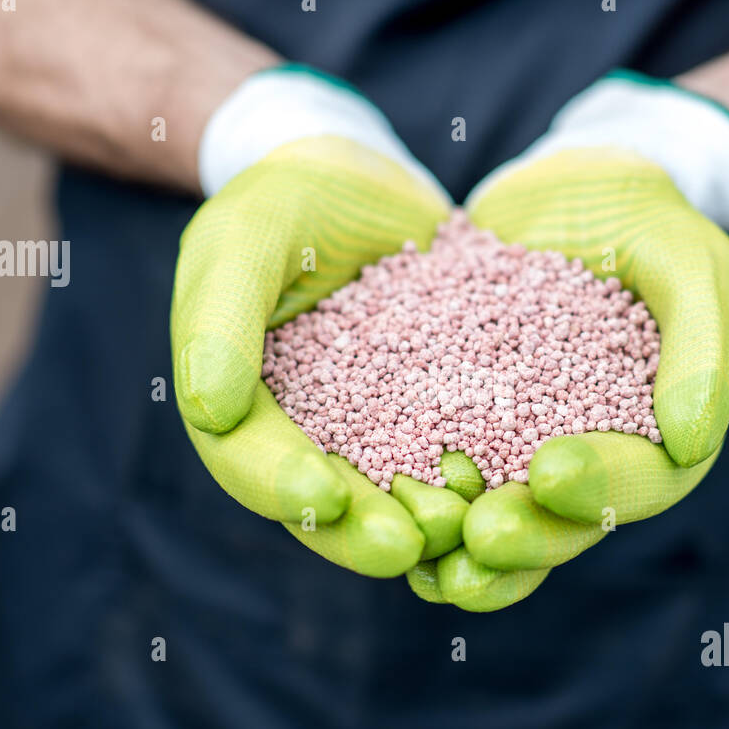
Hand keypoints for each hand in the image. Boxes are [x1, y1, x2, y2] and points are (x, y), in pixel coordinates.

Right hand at [173, 65, 468, 576]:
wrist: (359, 178)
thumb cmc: (284, 201)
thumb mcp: (242, 238)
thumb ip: (219, 322)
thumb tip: (207, 411)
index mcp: (241, 407)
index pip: (250, 459)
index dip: (280, 484)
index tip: (322, 497)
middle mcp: (308, 436)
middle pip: (327, 501)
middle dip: (362, 532)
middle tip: (406, 549)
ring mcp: (375, 432)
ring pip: (396, 494)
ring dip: (428, 523)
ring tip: (466, 536)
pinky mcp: (437, 414)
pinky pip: (458, 453)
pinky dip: (483, 477)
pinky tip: (520, 488)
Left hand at [439, 71, 728, 599]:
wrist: (567, 190)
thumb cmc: (644, 217)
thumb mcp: (687, 261)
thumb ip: (700, 347)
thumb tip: (689, 445)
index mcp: (658, 437)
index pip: (638, 481)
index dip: (600, 487)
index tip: (550, 474)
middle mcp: (589, 457)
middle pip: (562, 521)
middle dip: (524, 539)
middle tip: (477, 542)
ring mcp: (522, 448)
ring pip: (498, 517)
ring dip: (463, 550)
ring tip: (425, 570)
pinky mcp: (463, 424)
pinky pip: (435, 471)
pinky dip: (410, 499)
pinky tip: (372, 515)